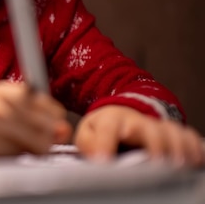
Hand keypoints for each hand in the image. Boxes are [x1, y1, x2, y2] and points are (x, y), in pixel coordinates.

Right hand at [0, 81, 71, 157]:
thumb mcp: (4, 99)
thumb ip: (36, 110)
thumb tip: (64, 130)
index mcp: (4, 93)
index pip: (51, 113)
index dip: (55, 126)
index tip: (52, 129)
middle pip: (42, 139)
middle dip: (42, 145)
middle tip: (31, 145)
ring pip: (24, 155)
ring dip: (20, 155)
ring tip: (5, 146)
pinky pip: (2, 166)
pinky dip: (2, 163)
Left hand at [74, 105, 203, 166]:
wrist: (120, 115)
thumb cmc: (102, 130)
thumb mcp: (87, 134)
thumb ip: (89, 144)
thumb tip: (97, 158)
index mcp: (111, 119)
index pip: (109, 128)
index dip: (105, 144)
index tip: (105, 161)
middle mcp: (136, 121)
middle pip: (146, 128)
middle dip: (152, 143)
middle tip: (155, 162)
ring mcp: (156, 126)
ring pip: (169, 132)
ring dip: (176, 147)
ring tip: (178, 165)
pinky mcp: (171, 133)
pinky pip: (187, 136)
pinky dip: (193, 146)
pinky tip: (195, 160)